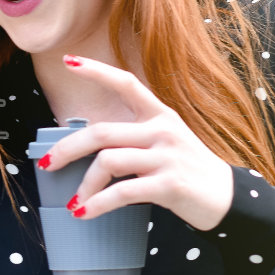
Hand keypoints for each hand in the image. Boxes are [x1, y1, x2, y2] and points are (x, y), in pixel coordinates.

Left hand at [37, 53, 234, 230]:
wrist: (227, 198)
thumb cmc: (187, 170)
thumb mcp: (166, 142)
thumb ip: (134, 137)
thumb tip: (88, 145)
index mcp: (159, 115)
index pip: (125, 83)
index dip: (96, 71)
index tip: (68, 61)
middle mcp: (162, 130)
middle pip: (101, 132)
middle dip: (67, 149)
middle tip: (47, 164)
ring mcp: (166, 156)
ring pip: (108, 162)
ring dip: (85, 186)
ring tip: (75, 201)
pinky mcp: (169, 184)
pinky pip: (121, 192)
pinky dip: (97, 204)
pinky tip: (84, 213)